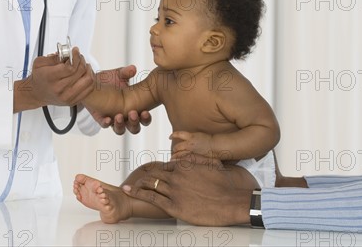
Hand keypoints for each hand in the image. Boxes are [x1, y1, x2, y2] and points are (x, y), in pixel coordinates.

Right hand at [16, 47, 92, 110]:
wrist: (36, 93)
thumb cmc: (39, 78)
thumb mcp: (40, 63)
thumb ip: (54, 56)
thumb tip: (68, 53)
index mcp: (50, 78)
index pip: (70, 67)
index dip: (75, 57)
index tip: (75, 51)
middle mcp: (59, 89)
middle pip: (80, 71)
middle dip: (81, 60)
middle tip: (78, 56)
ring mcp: (67, 96)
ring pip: (88, 79)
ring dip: (87, 69)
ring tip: (82, 65)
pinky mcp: (73, 101)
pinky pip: (90, 88)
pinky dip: (89, 78)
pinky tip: (84, 74)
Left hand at [89, 64, 151, 134]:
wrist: (90, 82)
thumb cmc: (109, 79)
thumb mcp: (118, 75)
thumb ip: (126, 72)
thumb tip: (133, 69)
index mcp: (134, 107)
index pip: (144, 118)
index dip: (146, 118)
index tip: (145, 111)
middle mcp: (125, 116)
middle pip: (134, 128)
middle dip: (134, 123)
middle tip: (133, 114)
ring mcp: (113, 119)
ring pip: (120, 130)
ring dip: (121, 125)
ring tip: (118, 116)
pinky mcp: (101, 119)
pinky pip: (104, 125)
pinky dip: (106, 123)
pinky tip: (107, 119)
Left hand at [122, 159, 250, 225]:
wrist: (234, 200)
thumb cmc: (228, 183)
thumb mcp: (213, 163)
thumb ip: (198, 159)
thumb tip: (187, 155)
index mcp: (187, 165)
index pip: (166, 165)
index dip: (158, 169)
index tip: (151, 172)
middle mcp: (178, 175)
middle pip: (155, 173)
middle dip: (143, 176)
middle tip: (134, 178)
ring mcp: (175, 190)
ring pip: (150, 184)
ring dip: (137, 184)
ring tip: (128, 186)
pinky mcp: (175, 206)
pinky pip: (152, 198)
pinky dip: (139, 194)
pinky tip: (130, 192)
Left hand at [170, 131, 212, 159]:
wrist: (215, 145)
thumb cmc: (209, 140)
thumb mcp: (198, 135)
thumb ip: (191, 137)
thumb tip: (187, 138)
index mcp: (191, 136)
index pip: (178, 134)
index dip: (173, 135)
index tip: (170, 137)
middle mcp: (189, 143)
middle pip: (177, 147)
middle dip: (174, 150)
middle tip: (173, 152)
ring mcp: (191, 151)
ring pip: (179, 155)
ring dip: (175, 157)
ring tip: (173, 159)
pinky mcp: (194, 157)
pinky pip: (184, 160)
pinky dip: (181, 161)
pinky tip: (179, 163)